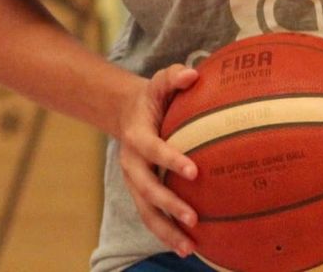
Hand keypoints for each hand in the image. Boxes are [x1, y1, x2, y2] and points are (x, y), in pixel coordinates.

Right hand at [116, 63, 201, 258]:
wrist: (128, 113)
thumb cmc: (154, 98)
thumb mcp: (161, 82)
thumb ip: (175, 77)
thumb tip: (193, 74)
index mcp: (137, 136)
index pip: (153, 149)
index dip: (171, 160)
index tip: (194, 170)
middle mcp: (132, 163)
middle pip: (146, 189)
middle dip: (169, 205)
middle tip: (193, 218)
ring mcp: (134, 182)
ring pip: (146, 211)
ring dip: (166, 231)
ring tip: (190, 248)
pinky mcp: (140, 194)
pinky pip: (151, 217)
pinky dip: (167, 234)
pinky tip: (189, 248)